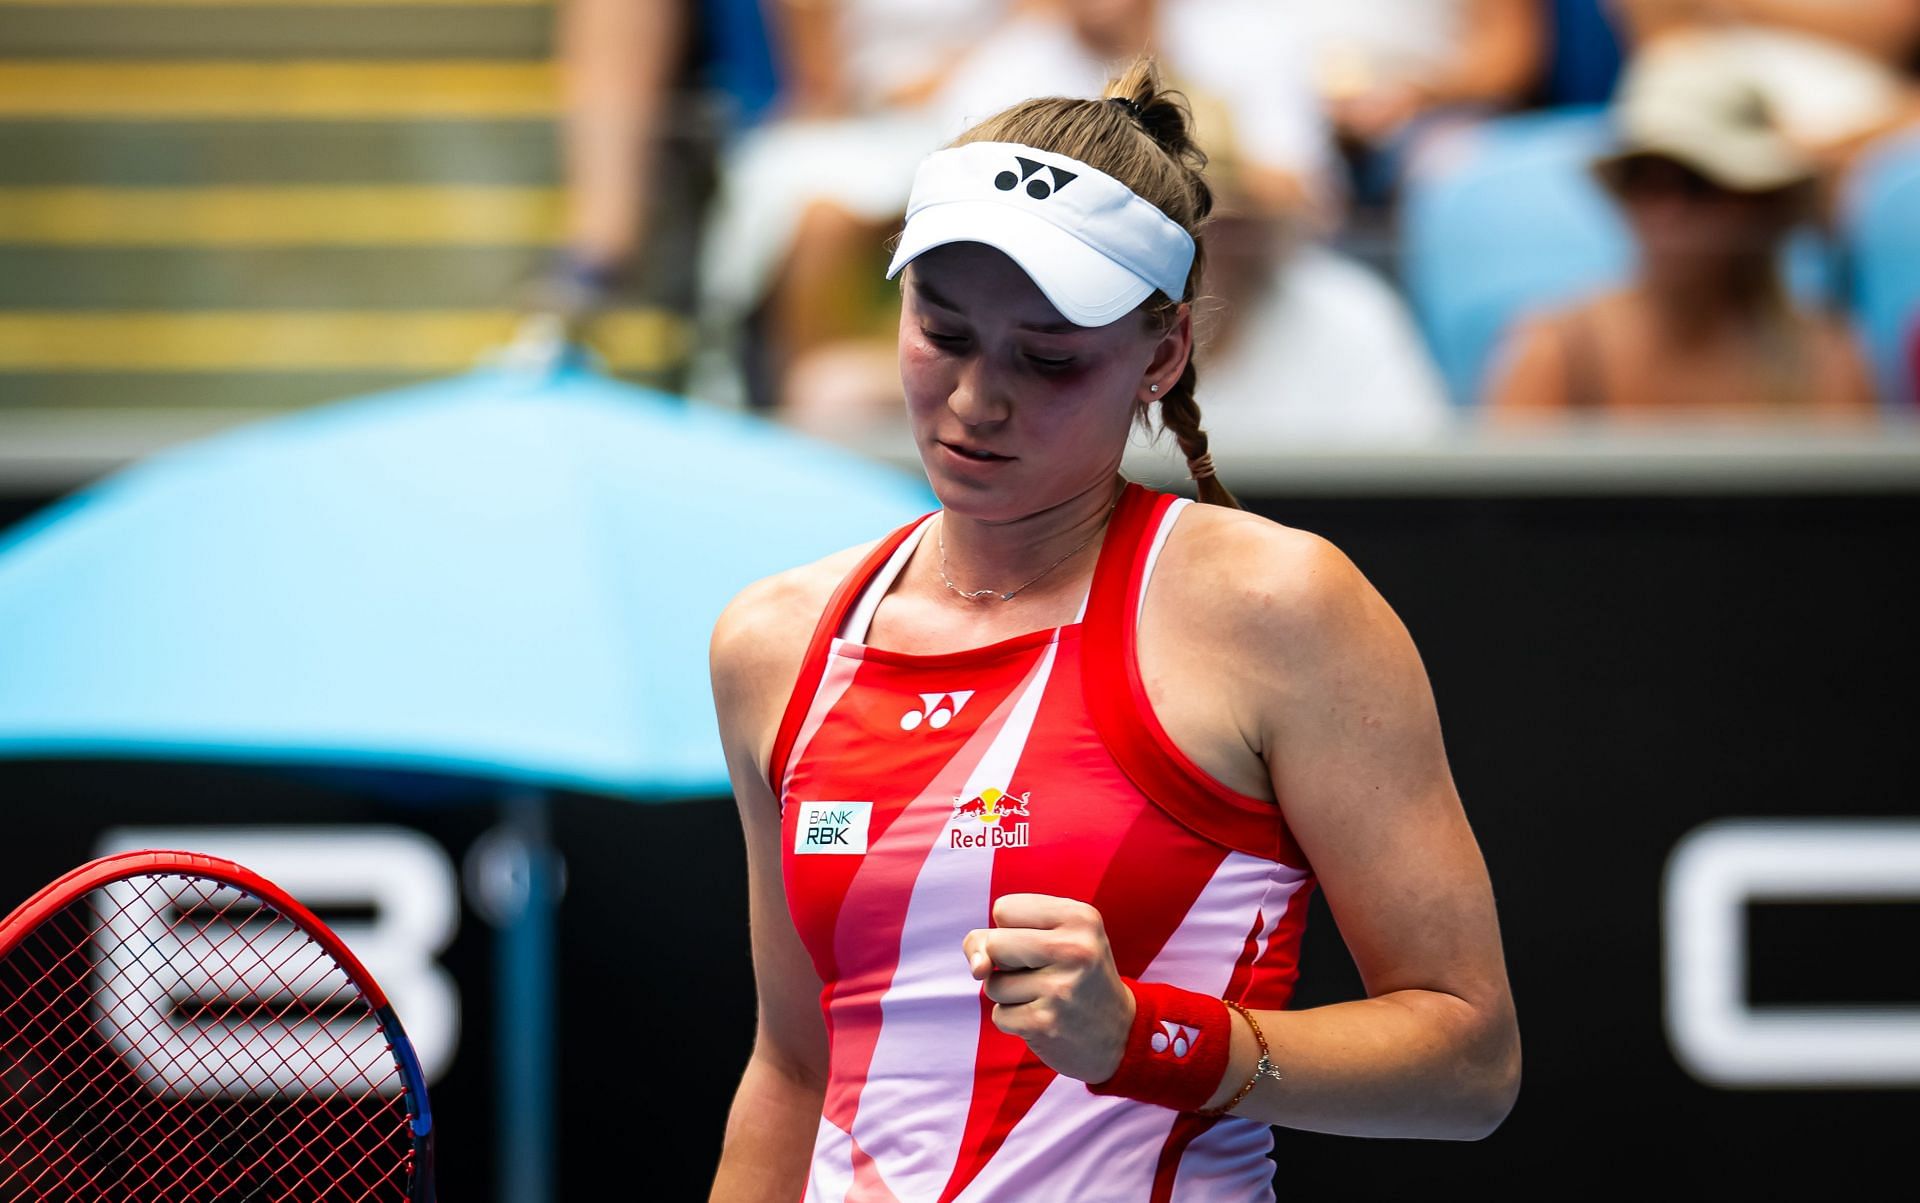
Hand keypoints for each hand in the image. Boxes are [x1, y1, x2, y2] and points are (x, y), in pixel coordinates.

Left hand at [962, 894, 1135, 1083]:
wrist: (1120, 1034)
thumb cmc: (1075, 975)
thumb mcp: (1052, 938)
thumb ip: (997, 937)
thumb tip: (977, 968)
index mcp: (1080, 917)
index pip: (1004, 908)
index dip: (1011, 930)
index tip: (1041, 944)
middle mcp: (1075, 949)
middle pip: (993, 943)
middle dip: (1004, 962)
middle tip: (1040, 972)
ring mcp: (1060, 988)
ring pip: (992, 983)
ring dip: (1009, 994)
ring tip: (1047, 997)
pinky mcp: (1046, 1023)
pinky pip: (999, 1015)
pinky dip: (1014, 1019)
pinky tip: (1045, 1019)